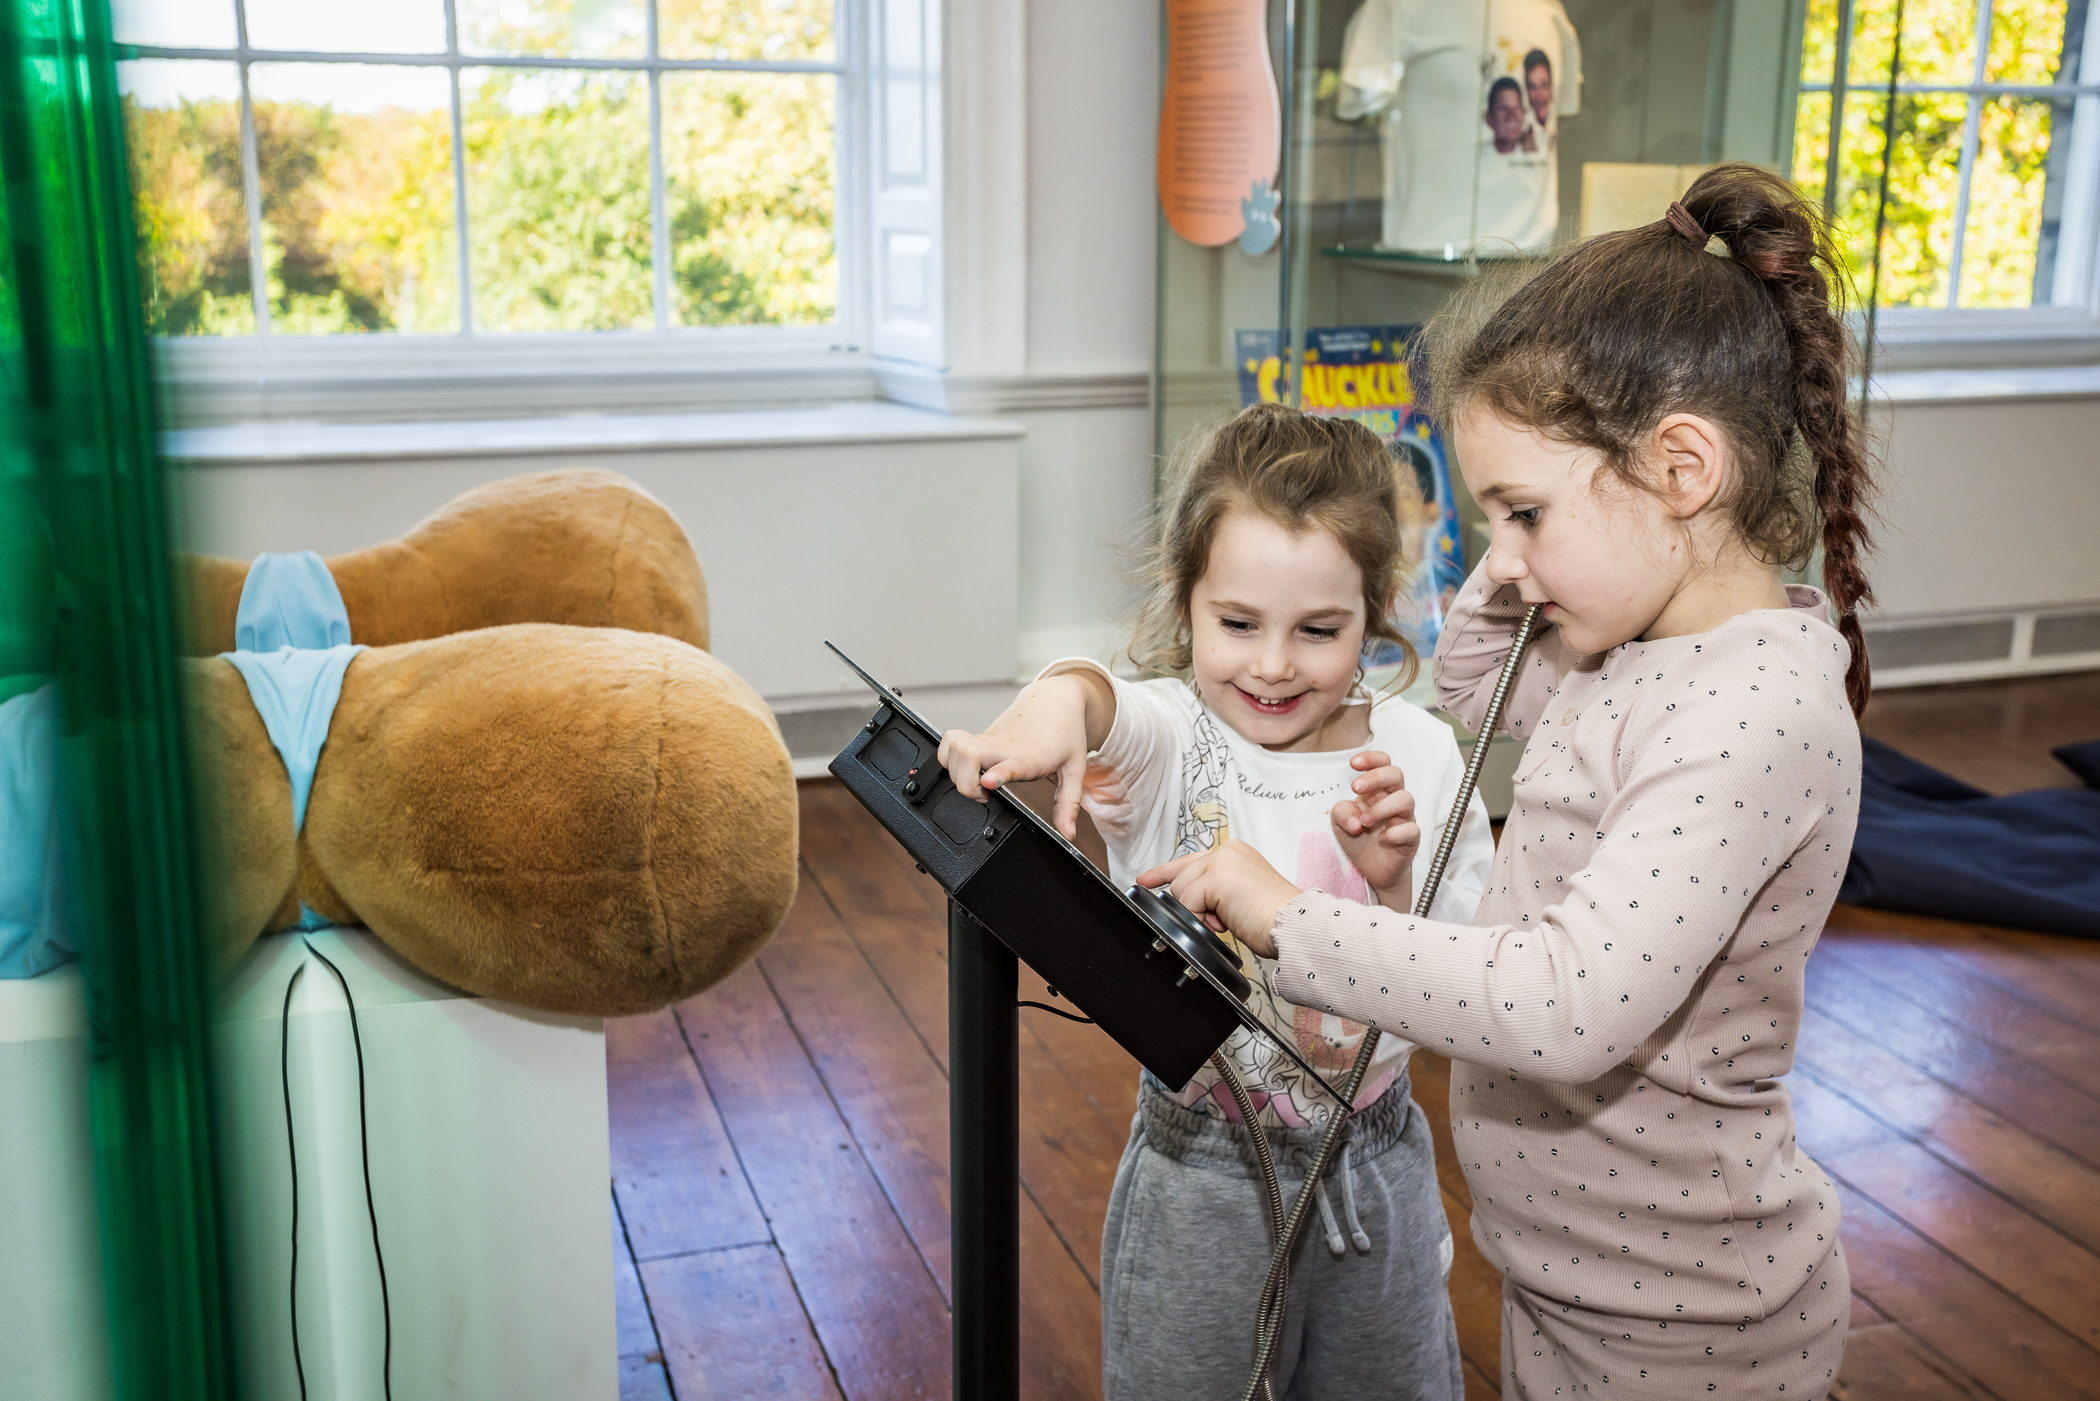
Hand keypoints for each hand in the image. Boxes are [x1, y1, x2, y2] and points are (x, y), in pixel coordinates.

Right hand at [938, 672, 1111, 838]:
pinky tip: (964, 769)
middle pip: (967, 754)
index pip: (1011, 764)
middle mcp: (1004, 747)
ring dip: (955, 771)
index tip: (988, 783)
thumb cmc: (1065, 734)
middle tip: (983, 796)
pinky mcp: (979, 737)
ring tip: (976, 784)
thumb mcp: (1075, 770)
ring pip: (953, 747)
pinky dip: (947, 756)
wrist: (1056, 701)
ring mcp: (988, 740)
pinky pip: (951, 743)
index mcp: (1030, 757)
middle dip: (965, 782)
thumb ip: (1069, 804)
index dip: (997, 774)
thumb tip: (1068, 833)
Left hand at [1136, 840, 1299, 959]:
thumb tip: (1188, 901)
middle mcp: (1226, 851)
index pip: (1190, 860)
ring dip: (1199, 913)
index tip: (1146, 880)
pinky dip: (1202, 918)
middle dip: (1193, 905)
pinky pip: (1188, 902)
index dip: (1164, 873)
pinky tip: (1224, 921)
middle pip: (1181, 878)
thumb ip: (1212, 890)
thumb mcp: (1237, 895)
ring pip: (1182, 891)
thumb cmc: (1273, 918)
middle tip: (1222, 917)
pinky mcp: (1216, 878)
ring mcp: (1221, 862)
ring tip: (1228, 919)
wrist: (1293, 925)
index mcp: (1233, 852)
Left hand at [1330, 750, 1418, 911]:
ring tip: (1364, 822)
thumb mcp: (1340, 824)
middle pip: (1396, 774)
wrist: (1373, 870)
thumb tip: (1356, 818)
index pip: (1383, 764)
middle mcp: (1393, 800)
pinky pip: (1411, 829)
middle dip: (1375, 777)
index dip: (1371, 759)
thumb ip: (1341, 812)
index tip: (1353, 764)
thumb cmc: (1360, 839)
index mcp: (1377, 791)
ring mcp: (1405, 818)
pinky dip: (1394, 833)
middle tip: (1355, 788)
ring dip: (1381, 808)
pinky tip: (1382, 840)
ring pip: (1406, 799)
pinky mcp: (1411, 838)